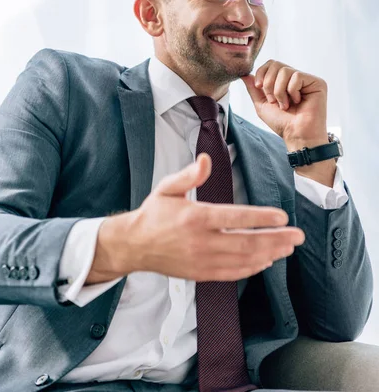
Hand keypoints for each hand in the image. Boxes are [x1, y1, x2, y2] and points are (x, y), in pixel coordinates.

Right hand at [86, 154, 304, 283]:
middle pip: (246, 242)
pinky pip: (232, 274)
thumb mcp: (167, 187)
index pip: (235, 218)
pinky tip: (266, 261)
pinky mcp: (201, 274)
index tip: (282, 216)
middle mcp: (201, 241)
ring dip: (269, 254)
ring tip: (288, 247)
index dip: (261, 218)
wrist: (135, 245)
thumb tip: (207, 160)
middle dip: (276, 239)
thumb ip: (189, 175)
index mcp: (195, 217)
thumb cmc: (154, 213)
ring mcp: (202, 261)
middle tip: (298, 236)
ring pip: (243, 260)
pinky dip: (252, 268)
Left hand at [242, 60, 328, 148]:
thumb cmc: (282, 123)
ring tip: (285, 105)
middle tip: (273, 101)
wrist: (296, 135)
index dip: (261, 72)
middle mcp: (296, 78)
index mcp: (284, 81)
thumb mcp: (261, 104)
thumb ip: (253, 89)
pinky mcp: (317, 83)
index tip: (258, 87)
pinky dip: (291, 91)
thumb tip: (244, 74)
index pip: (270, 64)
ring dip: (279, 91)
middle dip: (268, 83)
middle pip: (275, 64)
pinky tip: (298, 102)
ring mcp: (307, 80)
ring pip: (285, 70)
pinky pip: (296, 76)